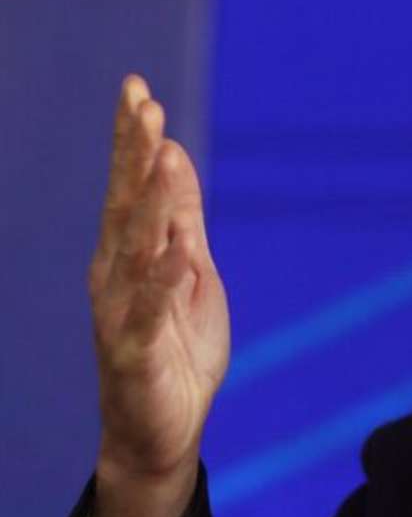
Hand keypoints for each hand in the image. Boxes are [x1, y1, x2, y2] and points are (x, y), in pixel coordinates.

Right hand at [85, 75, 229, 516]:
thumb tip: (175, 153)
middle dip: (132, 153)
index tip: (138, 89)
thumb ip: (182, 216)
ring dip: (149, 200)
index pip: (130, 187)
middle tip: (140, 101)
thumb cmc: (176, 345)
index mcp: (130, 253)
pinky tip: (175, 248)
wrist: (163, 428)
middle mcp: (116, 274)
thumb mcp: (190, 269)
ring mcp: (120, 312)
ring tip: (160, 153)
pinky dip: (161, 279)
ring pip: (134, 248)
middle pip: (125, 204)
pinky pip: (148, 310)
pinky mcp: (133, 351)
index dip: (133, 140)